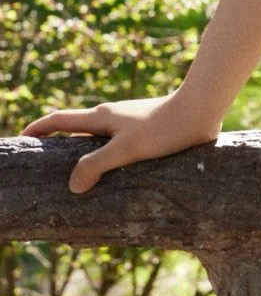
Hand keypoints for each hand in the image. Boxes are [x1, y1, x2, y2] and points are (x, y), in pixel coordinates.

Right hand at [18, 92, 221, 193]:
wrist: (201, 110)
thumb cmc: (163, 128)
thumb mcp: (126, 149)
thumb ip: (96, 165)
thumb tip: (72, 185)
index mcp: (102, 117)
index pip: (62, 120)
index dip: (40, 128)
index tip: (23, 137)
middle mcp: (112, 117)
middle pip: (77, 129)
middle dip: (59, 143)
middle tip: (44, 163)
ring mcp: (129, 123)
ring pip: (99, 138)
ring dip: (84, 152)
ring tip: (77, 176)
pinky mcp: (147, 131)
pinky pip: (117, 144)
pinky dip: (106, 156)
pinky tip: (113, 174)